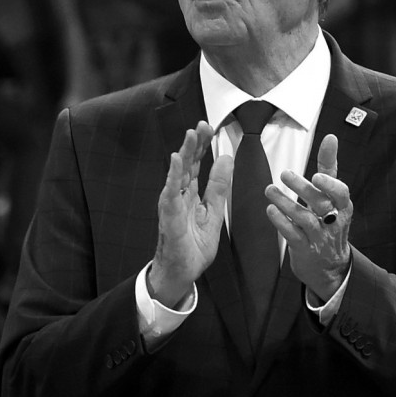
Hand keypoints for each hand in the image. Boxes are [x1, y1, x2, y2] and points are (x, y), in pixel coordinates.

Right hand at [149, 121, 232, 307]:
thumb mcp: (214, 212)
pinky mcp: (170, 215)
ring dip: (184, 153)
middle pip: (186, 163)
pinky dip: (173, 175)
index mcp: (190, 193)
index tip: (209, 128)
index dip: (202, 145)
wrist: (183, 272)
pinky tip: (177, 159)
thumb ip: (218, 187)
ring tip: (190, 135)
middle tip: (201, 124)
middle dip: (194, 143)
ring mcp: (172, 204)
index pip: (195, 164)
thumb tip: (225, 159)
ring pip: (178, 173)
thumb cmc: (194, 245)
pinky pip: (171, 192)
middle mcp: (179, 194)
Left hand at [265, 134, 351, 301]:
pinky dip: (281, 223)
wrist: (329, 264)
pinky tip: (270, 210)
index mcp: (343, 207)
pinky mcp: (304, 249)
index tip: (316, 175)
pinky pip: (293, 235)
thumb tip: (331, 137)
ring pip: (304, 219)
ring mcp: (319, 237)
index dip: (330, 185)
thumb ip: (329, 167)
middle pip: (320, 204)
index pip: (341, 194)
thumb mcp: (333, 195)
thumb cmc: (329, 221)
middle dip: (302, 189)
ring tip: (269, 190)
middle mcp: (333, 222)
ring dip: (286, 203)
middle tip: (284, 174)